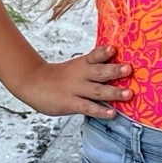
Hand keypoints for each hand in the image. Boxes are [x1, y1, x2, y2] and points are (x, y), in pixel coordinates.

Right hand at [14, 43, 132, 117]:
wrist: (32, 83)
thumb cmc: (59, 76)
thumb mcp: (75, 67)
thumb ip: (93, 67)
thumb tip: (118, 68)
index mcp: (82, 64)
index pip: (94, 56)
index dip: (104, 52)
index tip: (114, 49)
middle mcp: (80, 75)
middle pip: (99, 72)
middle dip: (115, 71)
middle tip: (129, 69)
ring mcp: (75, 90)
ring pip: (97, 91)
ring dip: (114, 92)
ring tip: (129, 94)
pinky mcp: (70, 103)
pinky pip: (87, 107)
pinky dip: (100, 111)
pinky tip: (112, 113)